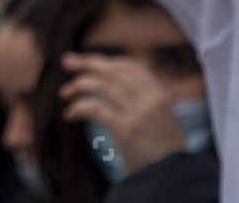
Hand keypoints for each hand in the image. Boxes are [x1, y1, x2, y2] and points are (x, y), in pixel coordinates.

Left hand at [60, 52, 185, 174]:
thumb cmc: (164, 150)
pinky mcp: (125, 129)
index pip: (132, 67)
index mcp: (161, 94)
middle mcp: (150, 99)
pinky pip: (94, 108)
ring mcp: (138, 113)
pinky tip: (70, 115)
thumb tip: (114, 85)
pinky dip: (78, 107)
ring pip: (101, 86)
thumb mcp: (164, 118)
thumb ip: (145, 100)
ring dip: (78, 86)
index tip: (90, 61)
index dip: (108, 61)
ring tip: (65, 93)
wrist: (173, 176)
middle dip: (87, 63)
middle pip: (113, 72)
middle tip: (67, 61)